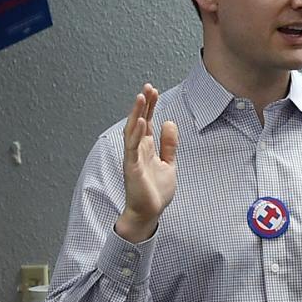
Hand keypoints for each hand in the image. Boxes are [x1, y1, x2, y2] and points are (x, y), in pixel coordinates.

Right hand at [113, 84, 177, 243]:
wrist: (149, 213)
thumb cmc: (156, 192)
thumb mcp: (169, 164)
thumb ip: (169, 145)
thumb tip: (169, 123)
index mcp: (146, 148)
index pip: (147, 122)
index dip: (150, 106)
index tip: (154, 90)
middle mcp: (137, 150)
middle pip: (139, 121)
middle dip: (143, 105)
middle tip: (148, 87)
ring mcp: (133, 158)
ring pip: (133, 131)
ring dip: (136, 114)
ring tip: (141, 97)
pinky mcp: (132, 168)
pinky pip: (132, 148)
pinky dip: (136, 134)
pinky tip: (141, 122)